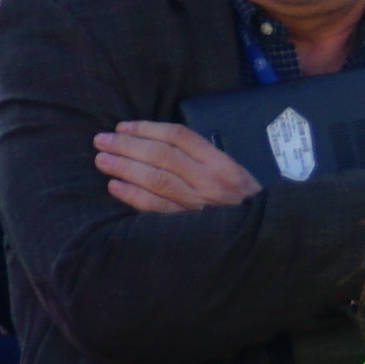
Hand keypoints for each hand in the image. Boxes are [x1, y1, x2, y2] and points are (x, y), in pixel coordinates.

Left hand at [90, 117, 259, 215]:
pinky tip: (115, 186)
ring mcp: (198, 205)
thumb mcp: (232, 173)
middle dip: (127, 145)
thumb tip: (154, 143)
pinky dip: (133, 195)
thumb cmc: (242, 201)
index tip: (123, 127)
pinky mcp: (187, 226)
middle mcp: (211, 182)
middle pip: (162, 156)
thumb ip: (201, 158)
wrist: (263, 237)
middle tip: (101, 140)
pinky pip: (155, 208)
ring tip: (102, 159)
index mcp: (222, 164)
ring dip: (124, 167)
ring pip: (156, 179)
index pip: (179, 137)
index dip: (147, 128)